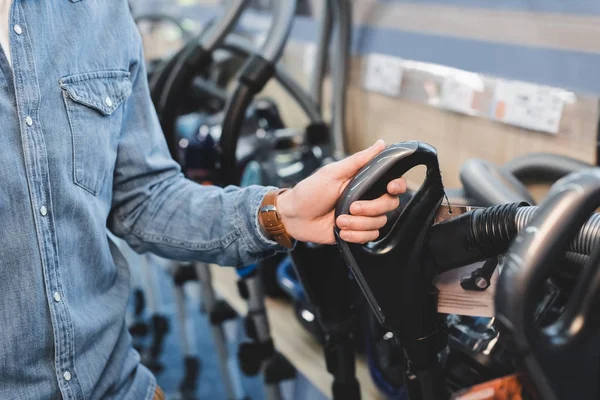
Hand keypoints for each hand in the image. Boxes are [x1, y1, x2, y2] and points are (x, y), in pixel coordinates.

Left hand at [277, 140, 406, 243]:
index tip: (389, 188)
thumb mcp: (333, 172)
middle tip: (350, 207)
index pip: (393, 184)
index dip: (397, 186)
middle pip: (389, 205)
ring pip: (379, 223)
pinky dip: (355, 235)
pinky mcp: (356, 232)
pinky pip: (369, 237)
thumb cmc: (309, 191)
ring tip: (339, 220)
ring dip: (358, 224)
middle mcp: (366, 199)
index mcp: (363, 182)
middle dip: (370, 209)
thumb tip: (380, 144)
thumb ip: (358, 160)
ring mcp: (361, 217)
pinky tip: (341, 231)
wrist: (293, 217)